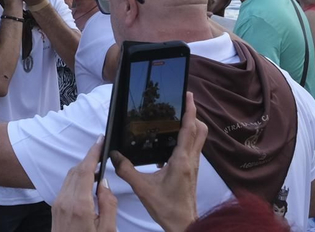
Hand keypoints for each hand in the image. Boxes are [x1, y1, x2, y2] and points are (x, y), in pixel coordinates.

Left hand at [51, 137, 119, 231]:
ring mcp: (58, 204)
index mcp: (79, 205)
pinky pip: (66, 186)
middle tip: (101, 149)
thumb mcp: (107, 230)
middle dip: (89, 158)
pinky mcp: (56, 208)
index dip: (93, 153)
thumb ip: (108, 204)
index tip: (100, 141)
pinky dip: (77, 178)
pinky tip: (87, 182)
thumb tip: (104, 184)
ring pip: (70, 177)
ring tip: (97, 164)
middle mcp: (65, 201)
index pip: (85, 171)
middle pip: (76, 170)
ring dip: (83, 168)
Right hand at [112, 92, 205, 231]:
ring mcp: (194, 166)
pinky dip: (187, 139)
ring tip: (176, 119)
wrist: (183, 224)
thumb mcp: (143, 188)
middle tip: (182, 104)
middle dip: (193, 115)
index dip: (190, 110)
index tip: (188, 95)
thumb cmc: (166, 208)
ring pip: (199, 139)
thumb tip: (114, 155)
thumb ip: (127, 170)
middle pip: (200, 130)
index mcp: (181, 160)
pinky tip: (170, 144)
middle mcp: (191, 160)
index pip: (189, 129)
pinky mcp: (192, 172)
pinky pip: (193, 149)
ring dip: (192, 126)